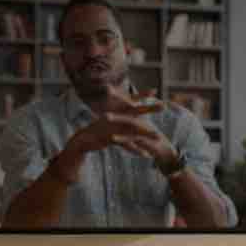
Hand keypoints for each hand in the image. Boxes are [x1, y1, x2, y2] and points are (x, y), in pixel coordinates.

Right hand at [53, 91, 169, 178]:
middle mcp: (115, 117)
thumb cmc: (97, 129)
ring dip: (147, 133)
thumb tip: (120, 103)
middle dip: (149, 108)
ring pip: (133, 129)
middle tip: (164, 105)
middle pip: (135, 111)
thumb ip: (121, 114)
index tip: (154, 90)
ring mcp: (113, 128)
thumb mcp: (111, 121)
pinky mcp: (110, 139)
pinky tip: (146, 154)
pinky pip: (126, 145)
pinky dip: (135, 150)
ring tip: (159, 136)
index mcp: (116, 111)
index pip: (131, 100)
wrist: (82, 140)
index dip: (142, 95)